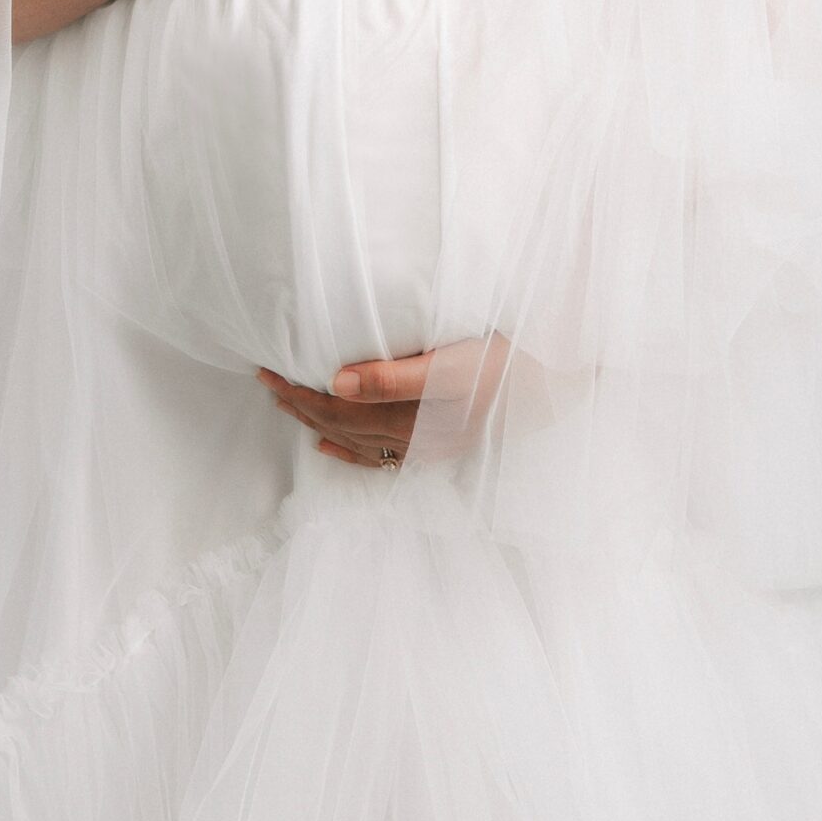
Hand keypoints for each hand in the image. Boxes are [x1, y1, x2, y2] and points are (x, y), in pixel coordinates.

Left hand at [257, 333, 519, 467]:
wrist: (557, 384)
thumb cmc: (506, 364)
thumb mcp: (451, 364)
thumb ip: (394, 376)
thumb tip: (336, 383)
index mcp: (410, 419)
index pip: (336, 410)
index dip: (298, 393)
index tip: (266, 372)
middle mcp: (413, 440)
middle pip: (339, 425)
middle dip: (299, 405)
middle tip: (264, 381)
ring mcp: (426, 446)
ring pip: (354, 440)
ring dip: (316, 424)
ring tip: (286, 407)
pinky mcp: (441, 443)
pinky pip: (382, 456)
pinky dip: (350, 452)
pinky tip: (330, 448)